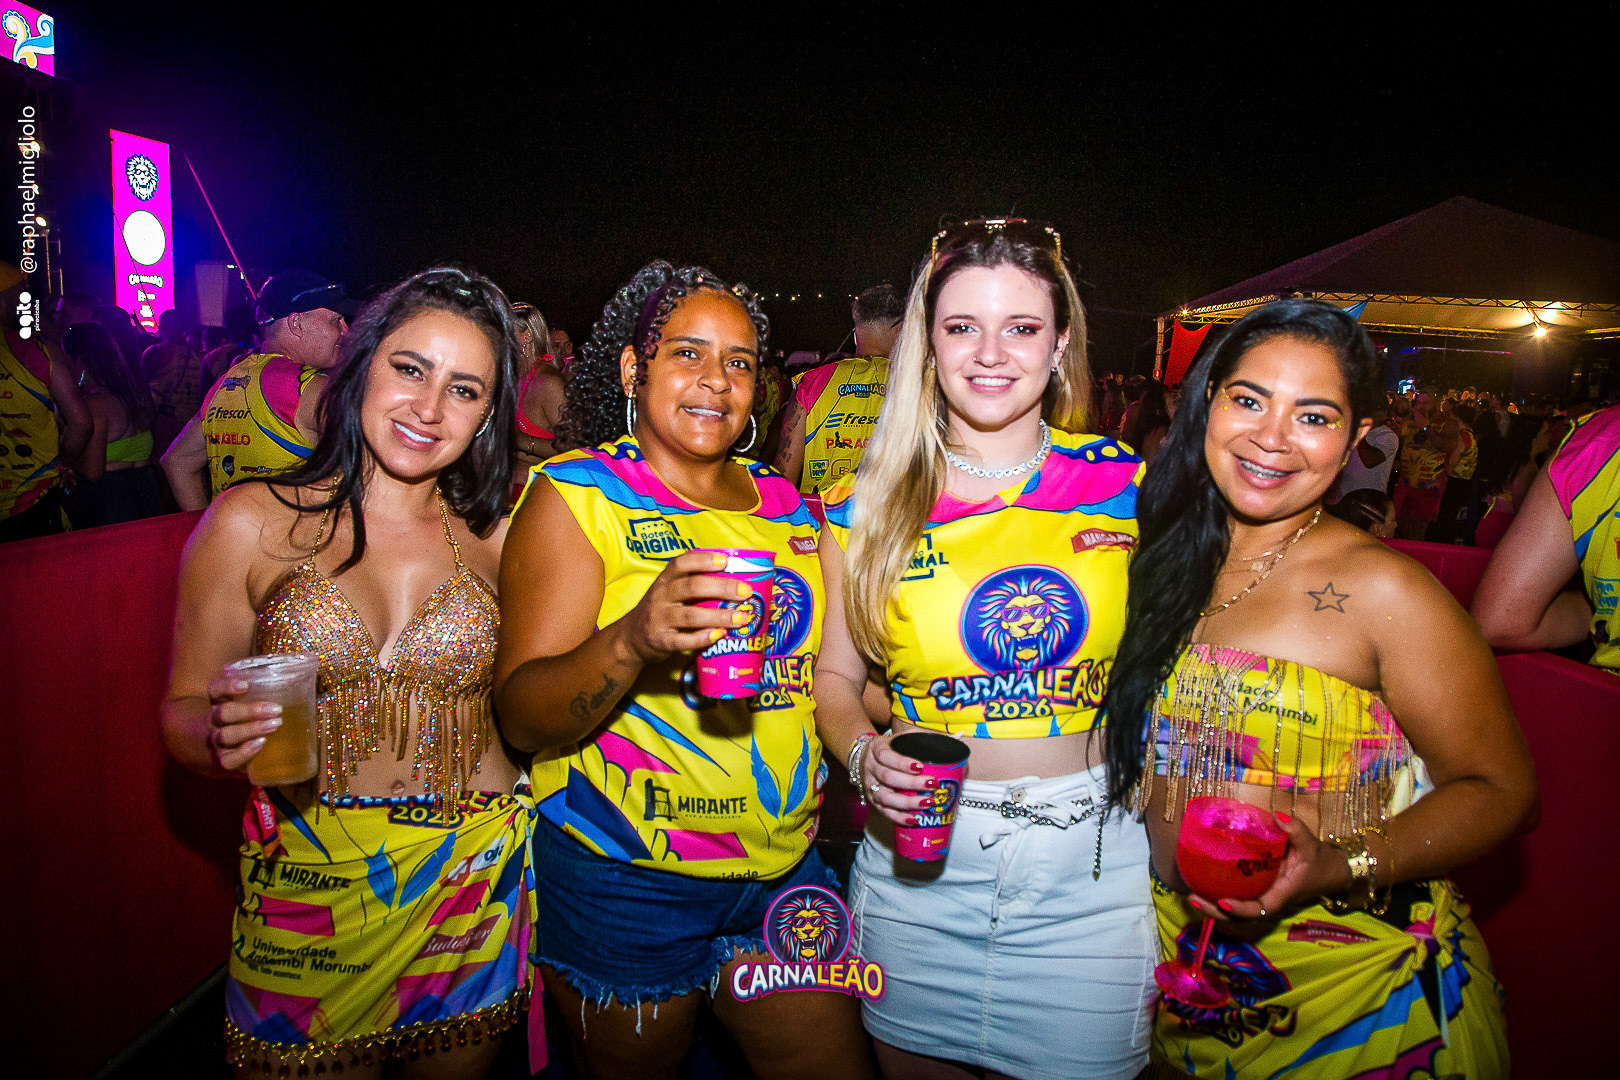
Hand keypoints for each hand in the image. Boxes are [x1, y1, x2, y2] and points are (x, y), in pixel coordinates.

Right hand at [206, 675, 284, 772]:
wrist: (234, 748)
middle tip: (276, 709)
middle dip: (250, 711)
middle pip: (224, 713)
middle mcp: (215, 720)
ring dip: (251, 730)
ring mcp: (217, 741)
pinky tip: (261, 744)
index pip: (215, 689)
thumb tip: (306, 673)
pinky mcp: (223, 759)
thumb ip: (270, 690)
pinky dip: (244, 753)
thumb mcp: (256, 702)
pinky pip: (229, 759)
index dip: (226, 686)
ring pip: (226, 735)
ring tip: (275, 724)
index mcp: (221, 702)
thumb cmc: (253, 717)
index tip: (245, 685)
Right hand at [618, 550, 756, 664]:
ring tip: (742, 618)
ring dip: (719, 616)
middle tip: (745, 592)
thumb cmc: (662, 610)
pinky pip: (683, 640)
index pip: (681, 563)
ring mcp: (658, 619)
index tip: (726, 561)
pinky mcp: (660, 641)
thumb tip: (734, 577)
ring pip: (690, 615)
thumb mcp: (670, 591)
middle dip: (722, 588)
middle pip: (692, 587)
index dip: (703, 560)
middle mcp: (660, 596)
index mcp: (665, 580)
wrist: (631, 638)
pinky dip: (703, 638)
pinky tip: (720, 635)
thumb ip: (693, 583)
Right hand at [861, 733, 940, 827]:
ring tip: (927, 802)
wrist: (864, 757)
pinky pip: (884, 812)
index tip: (920, 766)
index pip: (887, 756)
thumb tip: (958, 737)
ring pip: (886, 797)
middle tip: (932, 784)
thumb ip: (929, 738)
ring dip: (907, 802)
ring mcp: (871, 786)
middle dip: (911, 783)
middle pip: (888, 777)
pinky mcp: (873, 800)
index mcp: (878, 750)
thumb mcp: (903, 738)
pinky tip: (913, 819)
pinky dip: (899, 817)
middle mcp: (872, 768)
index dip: (902, 763)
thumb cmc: (890, 748)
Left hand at [1187, 813, 1349, 925]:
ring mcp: (1262, 898)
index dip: (1241, 909)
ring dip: (1213, 909)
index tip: (1223, 902)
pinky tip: (1200, 885)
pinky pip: (1237, 899)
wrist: (1327, 871)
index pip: (1260, 909)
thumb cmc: (1318, 860)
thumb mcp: (1311, 844)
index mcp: (1282, 894)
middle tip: (1194, 900)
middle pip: (1241, 917)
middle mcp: (1269, 901)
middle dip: (1217, 913)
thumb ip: (1296, 830)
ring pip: (1236, 913)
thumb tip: (1277, 817)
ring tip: (1192, 897)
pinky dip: (1218, 897)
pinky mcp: (1257, 892)